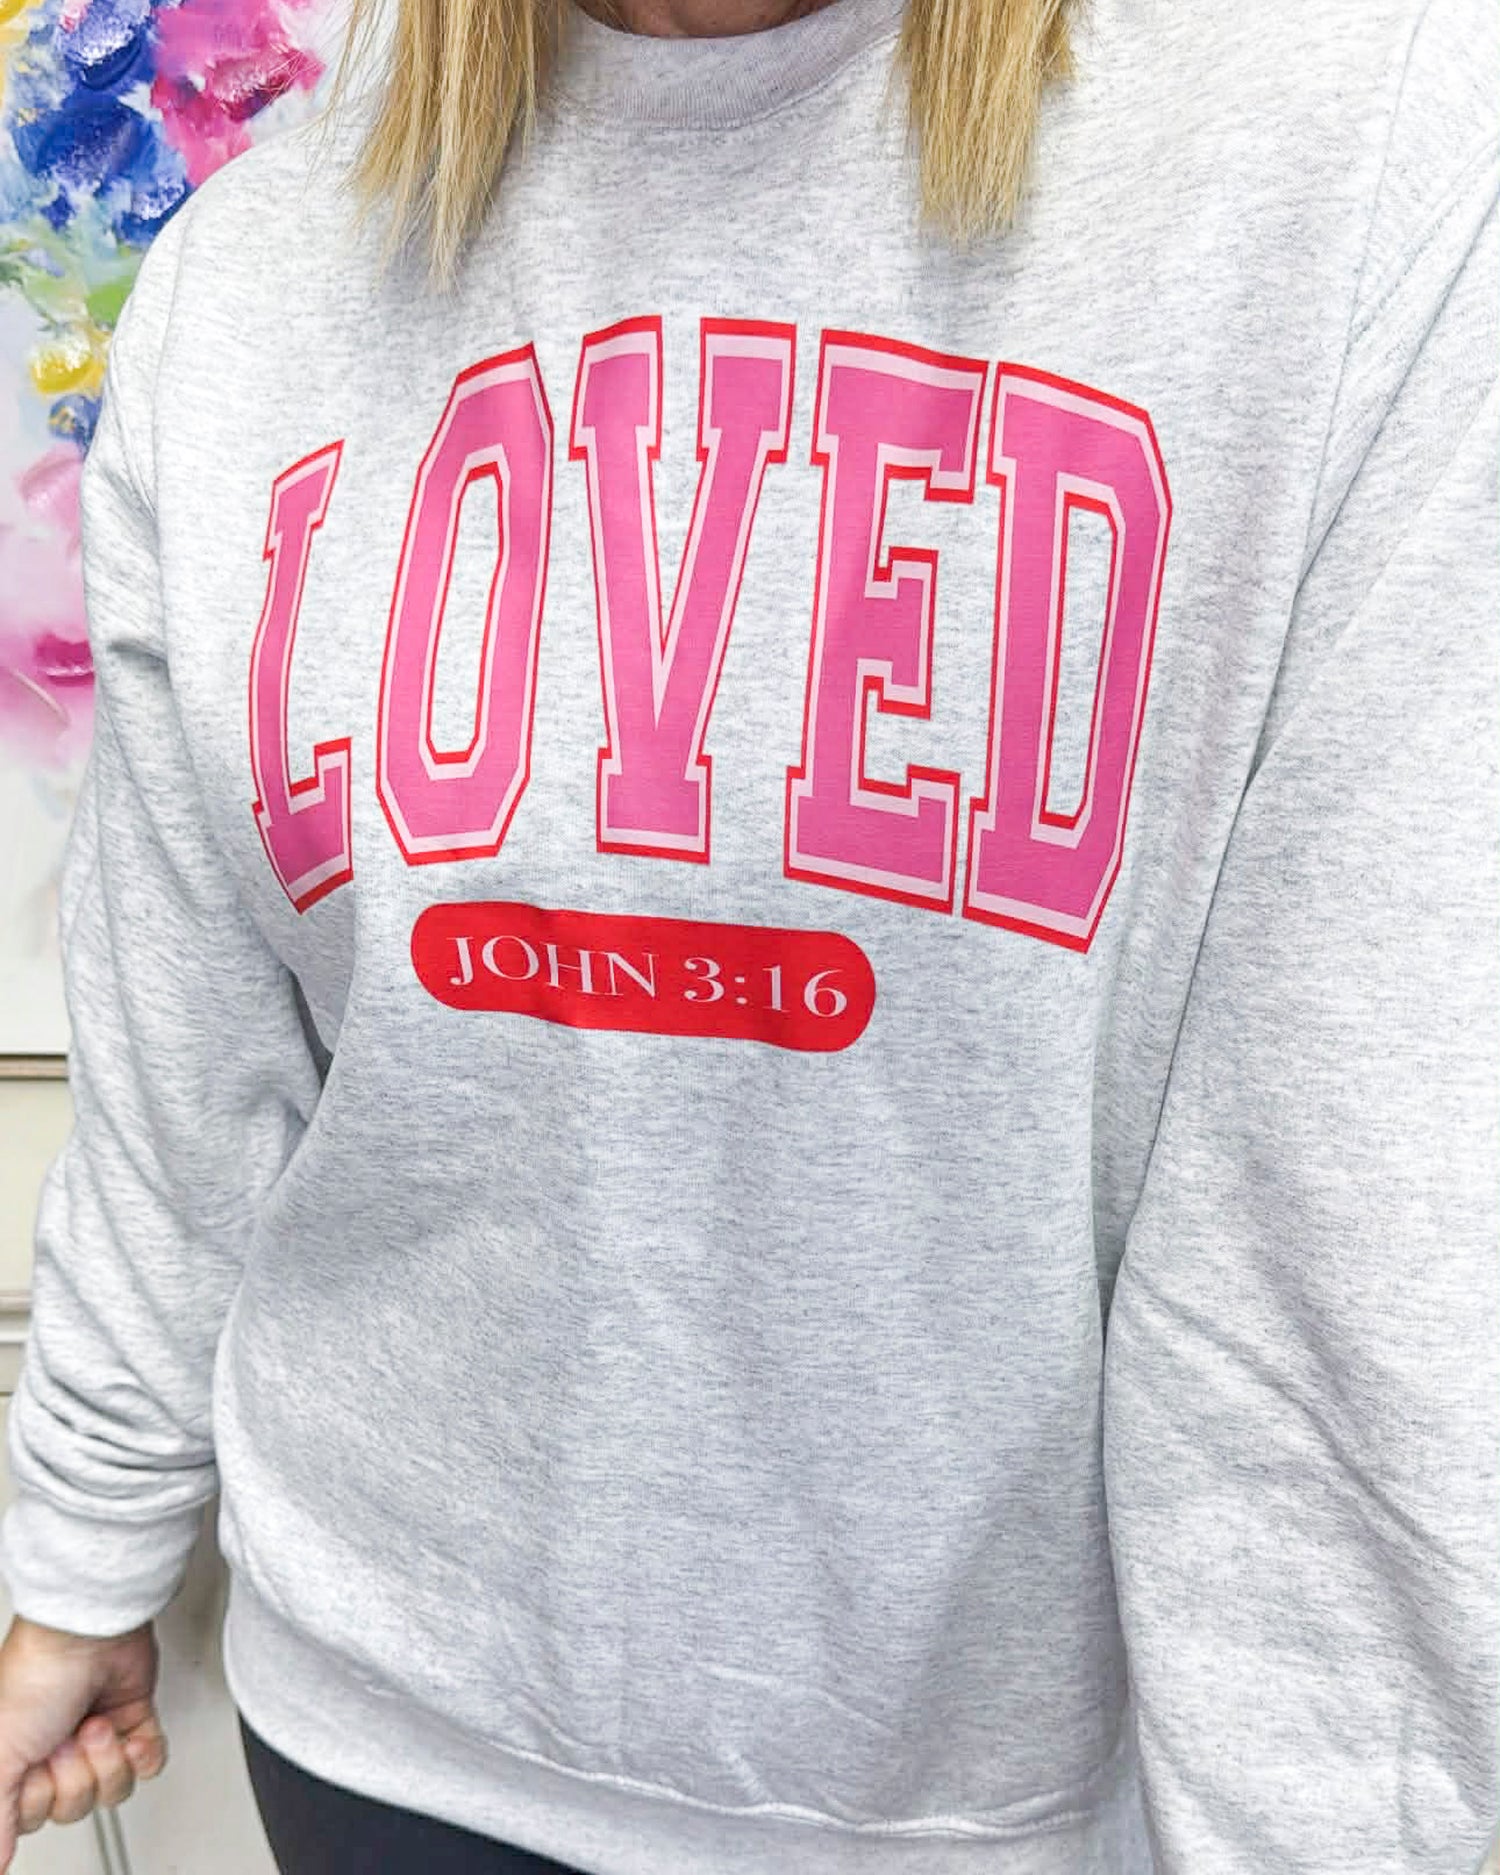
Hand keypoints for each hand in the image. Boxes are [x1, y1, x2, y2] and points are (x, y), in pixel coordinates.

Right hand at [0, 1615, 166, 1869]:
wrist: (90, 1630)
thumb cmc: (37, 1676)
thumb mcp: (0, 1755)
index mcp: (16, 1759)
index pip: (33, 1818)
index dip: (40, 1798)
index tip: (34, 1766)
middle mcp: (53, 1749)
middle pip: (73, 1807)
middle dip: (75, 1774)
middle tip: (64, 1739)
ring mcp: (95, 1735)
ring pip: (112, 1790)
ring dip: (108, 1759)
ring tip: (95, 1725)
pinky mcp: (132, 1719)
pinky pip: (148, 1764)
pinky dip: (143, 1752)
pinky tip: (128, 1734)